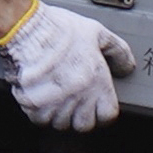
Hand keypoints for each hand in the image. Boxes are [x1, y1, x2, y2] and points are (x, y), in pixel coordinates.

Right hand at [0, 0, 135, 131]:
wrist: (26, 27)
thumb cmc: (58, 28)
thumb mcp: (97, 32)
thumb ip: (119, 51)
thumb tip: (127, 68)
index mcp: (96, 81)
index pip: (107, 115)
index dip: (102, 112)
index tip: (97, 106)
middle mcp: (78, 95)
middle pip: (84, 125)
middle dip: (80, 116)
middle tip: (74, 102)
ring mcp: (54, 101)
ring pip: (61, 124)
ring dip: (60, 114)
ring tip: (56, 97)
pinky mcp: (33, 103)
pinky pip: (40, 120)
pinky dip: (40, 112)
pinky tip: (40, 97)